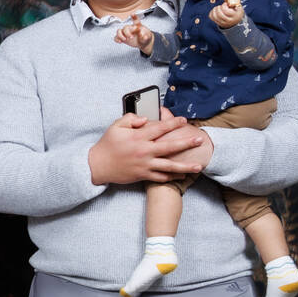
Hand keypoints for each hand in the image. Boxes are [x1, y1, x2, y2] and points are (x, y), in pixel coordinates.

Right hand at [87, 113, 209, 184]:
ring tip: (198, 166)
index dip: (173, 123)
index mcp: (138, 137)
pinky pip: (160, 177)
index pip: (160, 128)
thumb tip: (146, 119)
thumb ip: (131, 119)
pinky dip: (172, 177)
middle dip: (186, 143)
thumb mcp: (115, 126)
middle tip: (200, 140)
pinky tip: (182, 176)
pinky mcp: (143, 175)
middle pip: (170, 147)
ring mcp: (145, 164)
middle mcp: (144, 151)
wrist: (97, 166)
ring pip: (169, 166)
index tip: (183, 120)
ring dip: (185, 166)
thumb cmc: (107, 145)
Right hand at [114, 19, 154, 54]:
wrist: (142, 42)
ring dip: (120, 35)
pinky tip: (120, 41)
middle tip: (131, 37)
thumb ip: (145, 37)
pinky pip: (116, 37)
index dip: (134, 17)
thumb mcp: (147, 37)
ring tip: (125, 39)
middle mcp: (130, 28)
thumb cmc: (145, 37)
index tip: (132, 14)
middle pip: (125, 27)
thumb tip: (144, 37)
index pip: (136, 21)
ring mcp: (125, 33)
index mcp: (137, 26)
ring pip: (119, 31)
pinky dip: (117, 39)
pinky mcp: (122, 38)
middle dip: (127, 33)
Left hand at [210, 0, 244, 28]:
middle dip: (218, 8)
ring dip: (214, 10)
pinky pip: (212, 17)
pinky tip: (215, 10)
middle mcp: (229, 21)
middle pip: (219, 15)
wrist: (237, 20)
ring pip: (215, 17)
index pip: (226, 11)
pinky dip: (211, 12)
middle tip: (220, 6)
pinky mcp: (219, 23)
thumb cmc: (236, 10)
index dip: (224, 6)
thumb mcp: (237, 4)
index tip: (225, 4)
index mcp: (235, 15)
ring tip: (217, 7)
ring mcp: (224, 23)